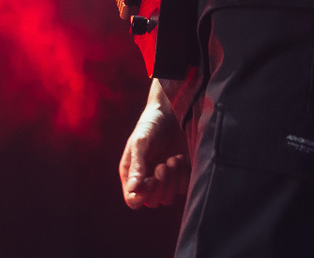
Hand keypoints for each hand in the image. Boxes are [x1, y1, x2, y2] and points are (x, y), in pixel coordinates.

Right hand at [120, 81, 188, 208]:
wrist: (173, 111)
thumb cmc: (151, 123)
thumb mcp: (140, 142)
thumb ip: (137, 166)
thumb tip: (133, 190)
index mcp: (131, 173)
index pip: (132, 199)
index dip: (141, 196)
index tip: (151, 180)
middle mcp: (146, 179)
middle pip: (151, 202)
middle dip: (159, 186)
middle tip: (163, 165)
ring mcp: (164, 179)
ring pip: (167, 198)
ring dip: (172, 180)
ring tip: (173, 158)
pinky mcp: (180, 175)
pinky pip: (182, 189)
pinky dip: (183, 176)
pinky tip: (181, 157)